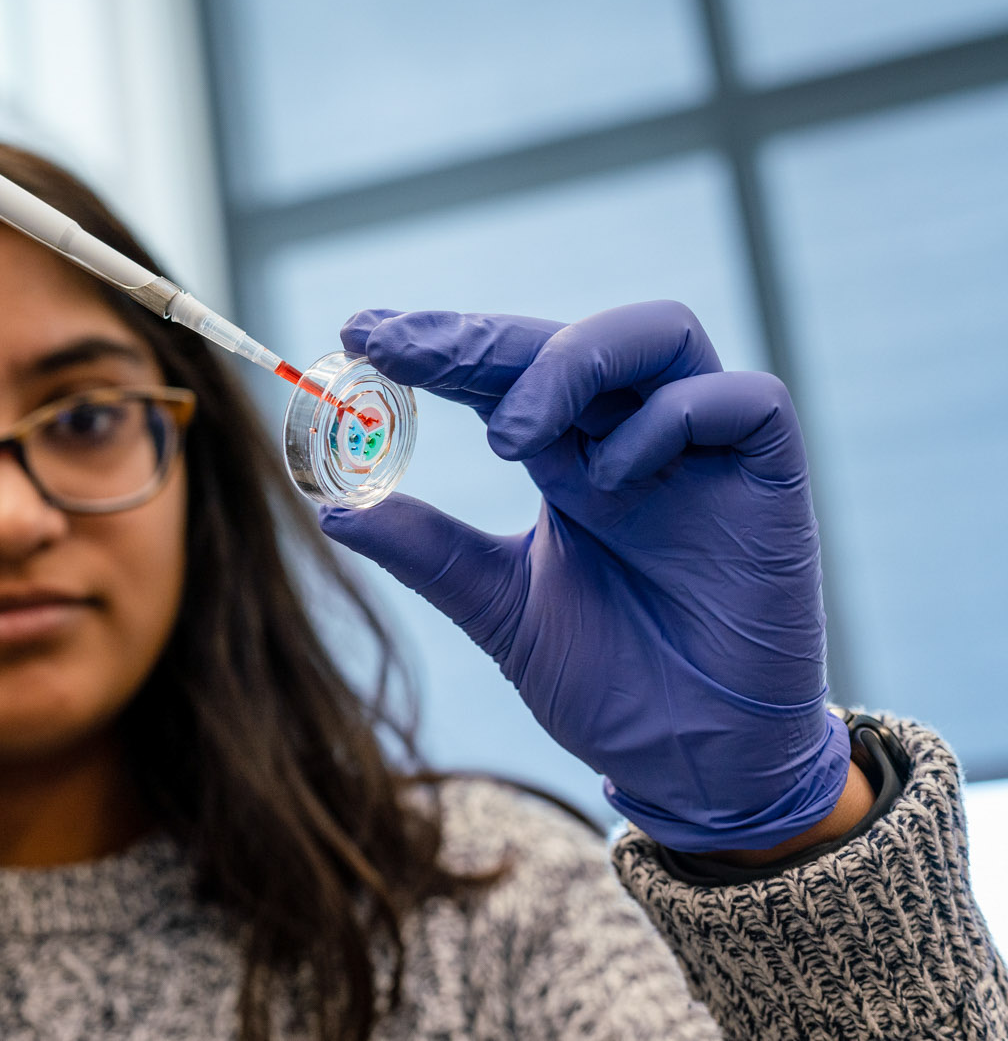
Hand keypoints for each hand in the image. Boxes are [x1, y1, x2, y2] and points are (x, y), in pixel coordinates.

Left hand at [316, 302, 852, 851]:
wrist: (694, 765)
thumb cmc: (609, 682)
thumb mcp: (498, 607)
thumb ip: (426, 551)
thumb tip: (328, 509)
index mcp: (570, 455)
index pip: (501, 371)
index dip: (437, 345)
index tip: (359, 335)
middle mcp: (634, 436)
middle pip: (560, 341)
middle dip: (474, 338)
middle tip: (395, 347)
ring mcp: (706, 451)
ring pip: (658, 335)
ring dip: (570, 361)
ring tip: (507, 435)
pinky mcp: (772, 479)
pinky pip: (743, 399)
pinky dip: (670, 419)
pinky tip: (609, 480)